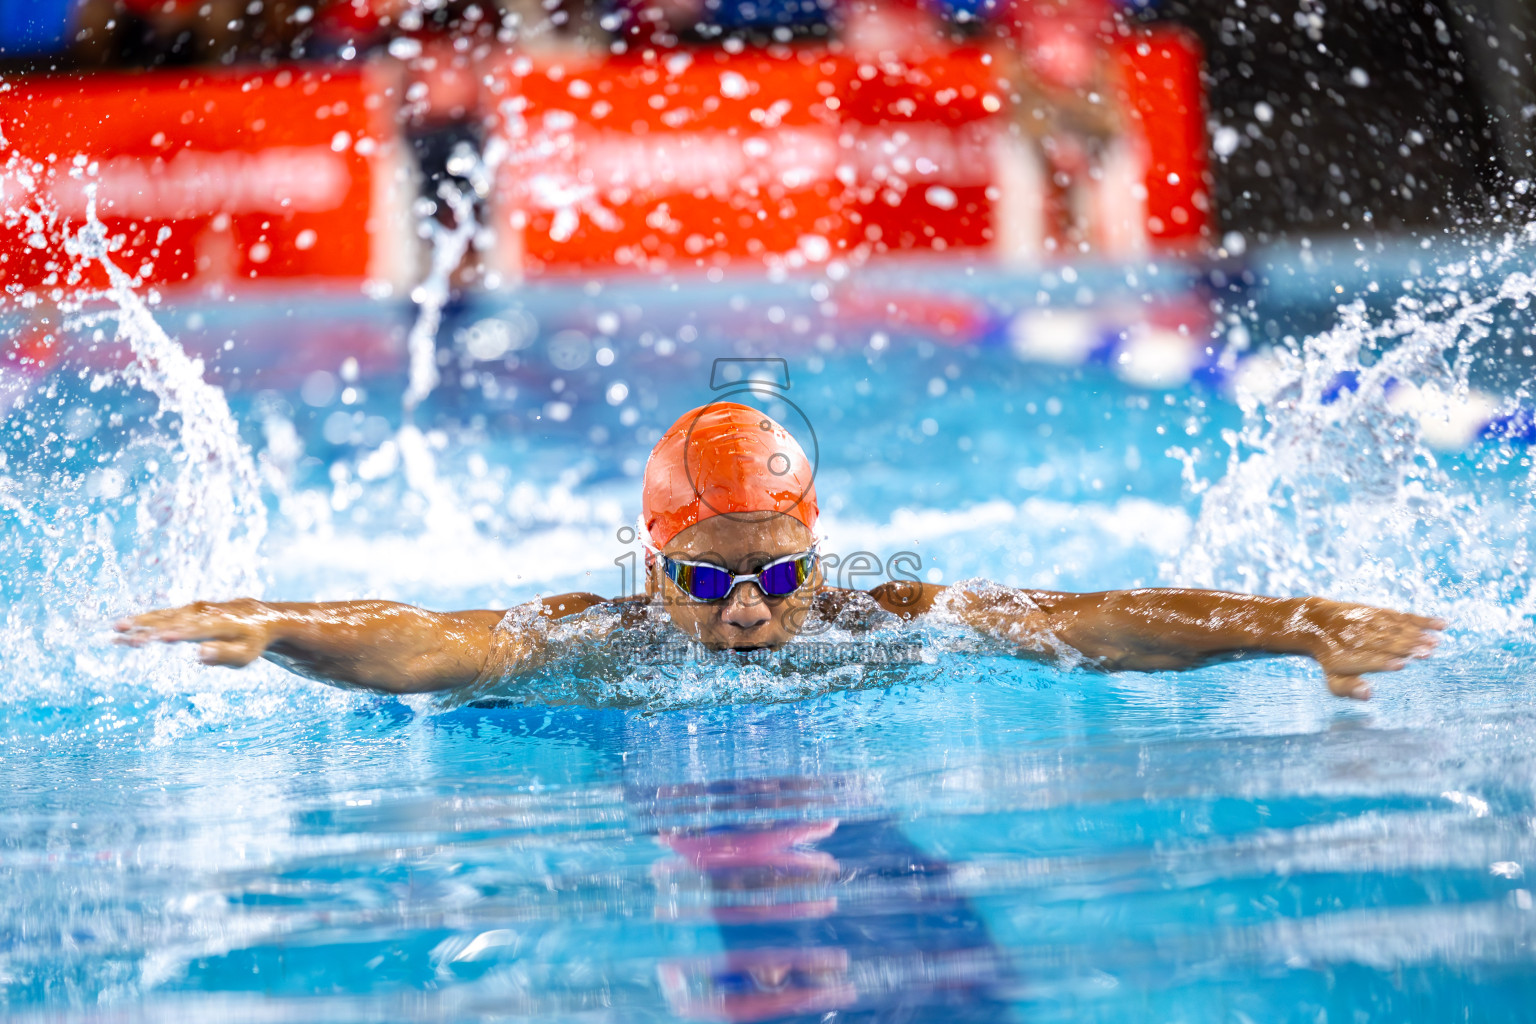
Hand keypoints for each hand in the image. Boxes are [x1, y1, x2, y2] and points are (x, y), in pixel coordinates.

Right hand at [114, 599, 275, 667]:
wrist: (260, 616)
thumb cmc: (252, 641)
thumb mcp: (245, 655)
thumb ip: (224, 654)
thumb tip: (200, 655)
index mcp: (219, 624)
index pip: (193, 630)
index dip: (176, 633)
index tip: (158, 638)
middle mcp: (203, 613)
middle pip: (171, 621)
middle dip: (147, 627)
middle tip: (122, 634)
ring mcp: (194, 609)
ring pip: (164, 615)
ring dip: (140, 620)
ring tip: (116, 628)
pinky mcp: (188, 609)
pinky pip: (164, 613)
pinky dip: (146, 618)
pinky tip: (127, 624)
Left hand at [1299, 598, 1444, 698]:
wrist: (1316, 622)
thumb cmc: (1330, 659)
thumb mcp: (1332, 678)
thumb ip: (1348, 688)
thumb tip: (1368, 694)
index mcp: (1344, 656)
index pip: (1365, 659)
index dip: (1382, 662)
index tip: (1400, 665)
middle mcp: (1356, 636)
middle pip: (1383, 642)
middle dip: (1404, 647)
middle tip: (1426, 653)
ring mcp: (1368, 622)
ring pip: (1394, 628)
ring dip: (1415, 635)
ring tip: (1434, 644)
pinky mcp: (1378, 612)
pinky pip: (1402, 616)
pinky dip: (1422, 620)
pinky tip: (1442, 625)